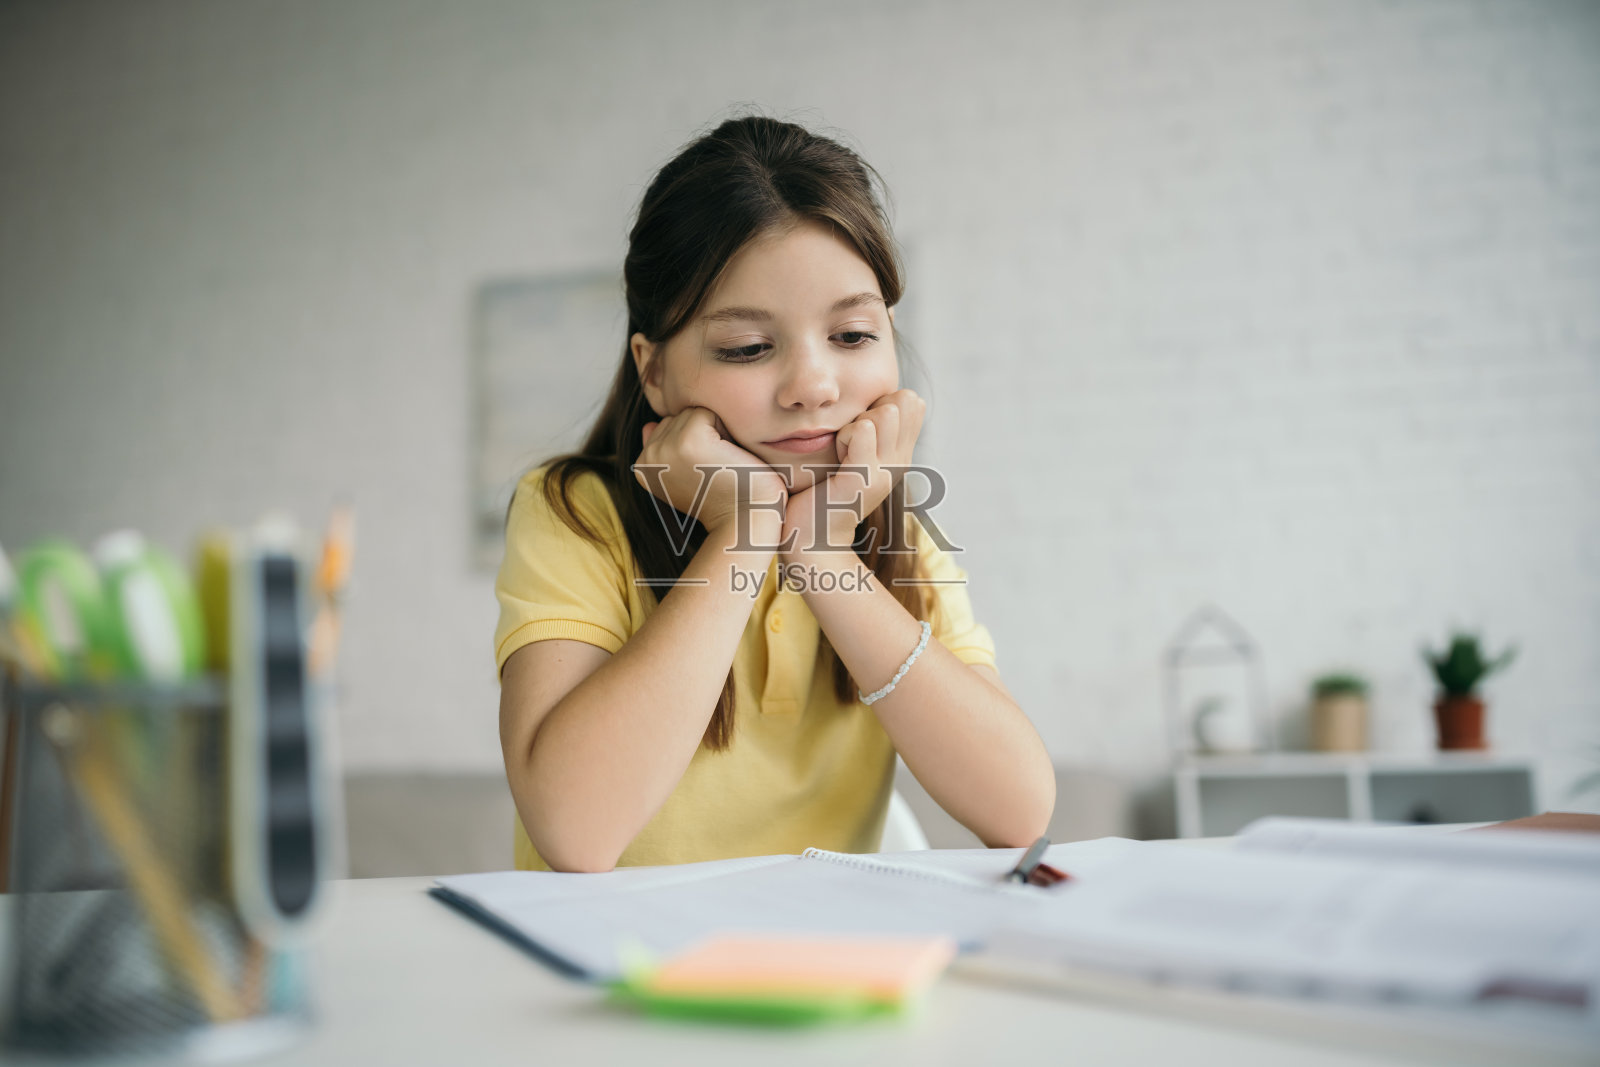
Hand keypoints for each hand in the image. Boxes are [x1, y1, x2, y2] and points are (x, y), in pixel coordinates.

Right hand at [632, 407, 787, 534]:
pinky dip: (725, 431)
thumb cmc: (724, 500)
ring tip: (721, 464)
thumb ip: (665, 449)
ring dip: (715, 431)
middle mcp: (648, 456)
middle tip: (715, 469)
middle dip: (704, 433)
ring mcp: (666, 448)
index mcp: (643, 466)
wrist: (744, 522)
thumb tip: (649, 424)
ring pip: (693, 412)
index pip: (669, 425)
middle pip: (680, 415)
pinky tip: (727, 458)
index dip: (696, 442)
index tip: (704, 473)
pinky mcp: (689, 441)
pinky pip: (707, 412)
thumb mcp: (687, 476)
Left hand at [781, 389, 924, 556]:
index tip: (859, 430)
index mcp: (900, 454)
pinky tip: (836, 458)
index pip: (913, 401)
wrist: (812, 539)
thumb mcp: (853, 455)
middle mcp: (900, 462)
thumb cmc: (823, 491)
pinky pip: (865, 431)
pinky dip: (846, 436)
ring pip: (886, 412)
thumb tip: (879, 398)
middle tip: (848, 441)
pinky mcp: (863, 479)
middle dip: (869, 409)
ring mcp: (886, 471)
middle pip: (903, 401)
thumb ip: (868, 430)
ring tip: (840, 450)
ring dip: (856, 422)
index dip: (883, 402)